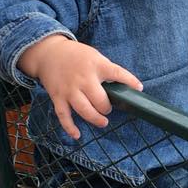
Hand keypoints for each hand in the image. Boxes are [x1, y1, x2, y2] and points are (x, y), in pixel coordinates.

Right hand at [18, 35, 142, 139]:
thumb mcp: (94, 56)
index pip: (116, 73)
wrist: (49, 53)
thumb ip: (106, 70)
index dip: (129, 81)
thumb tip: (123, 87)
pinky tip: (77, 134)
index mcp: (95, 65)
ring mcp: (69, 89)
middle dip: (107, 107)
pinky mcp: (58, 97)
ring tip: (103, 122)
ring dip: (95, 119)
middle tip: (108, 108)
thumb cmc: (76, 56)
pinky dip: (70, 127)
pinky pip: (63, 116)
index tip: (138, 88)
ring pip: (84, 110)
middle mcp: (83, 78)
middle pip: (99, 99)